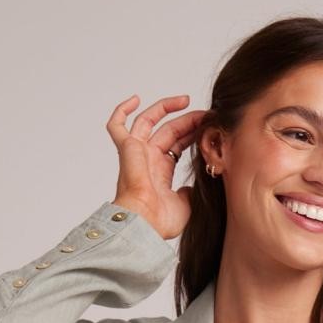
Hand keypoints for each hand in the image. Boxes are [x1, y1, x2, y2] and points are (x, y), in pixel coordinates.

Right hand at [106, 94, 209, 241]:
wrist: (146, 222)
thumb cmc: (161, 221)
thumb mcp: (186, 205)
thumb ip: (190, 192)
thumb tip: (193, 188)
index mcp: (160, 172)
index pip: (176, 144)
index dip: (191, 133)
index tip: (207, 126)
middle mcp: (147, 159)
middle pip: (168, 130)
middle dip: (187, 120)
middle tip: (205, 114)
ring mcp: (136, 152)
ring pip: (148, 121)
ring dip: (166, 108)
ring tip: (186, 100)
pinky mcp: (126, 148)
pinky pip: (116, 126)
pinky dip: (121, 110)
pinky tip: (135, 99)